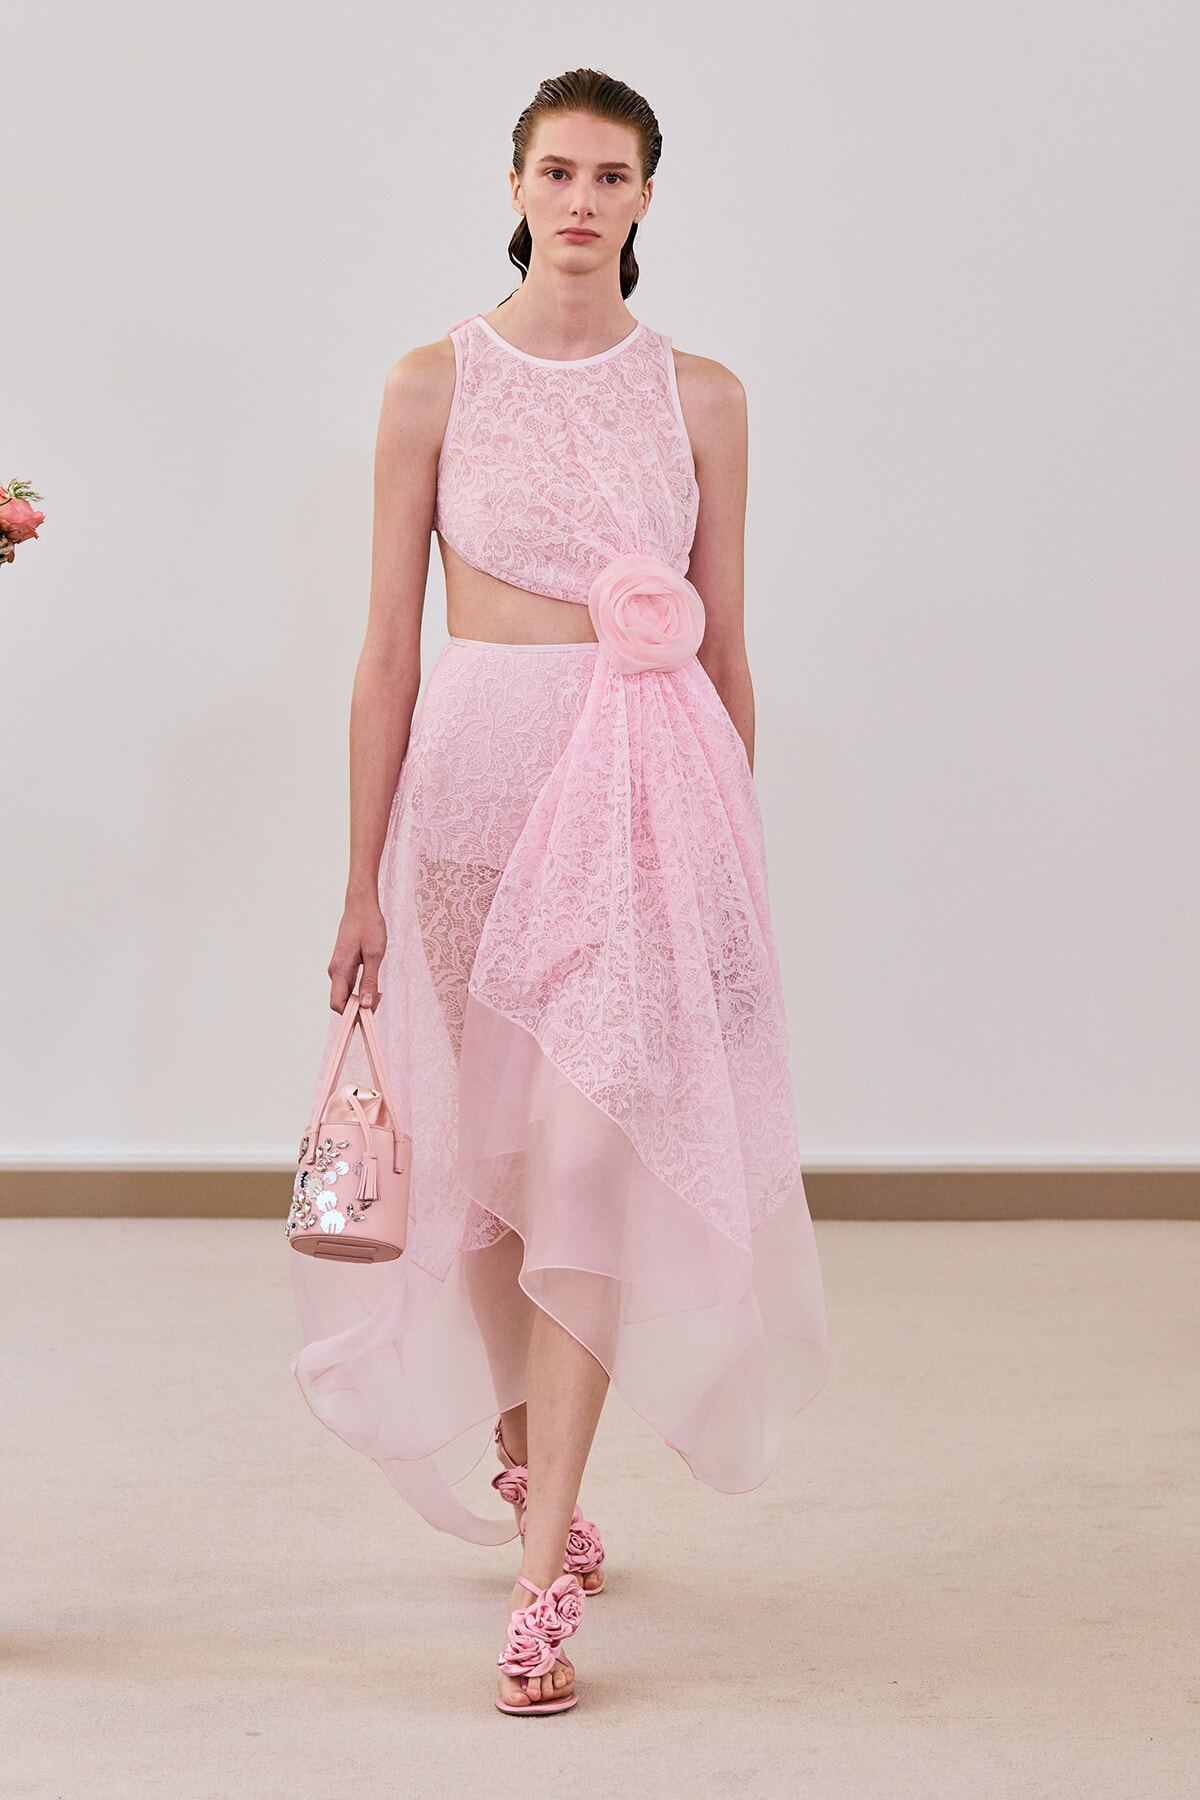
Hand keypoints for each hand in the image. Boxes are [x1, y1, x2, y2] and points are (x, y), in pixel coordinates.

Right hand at [328, 897, 386, 1012]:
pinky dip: (360, 990)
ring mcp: (338, 968)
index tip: (371, 1014)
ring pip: (346, 993)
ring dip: (361, 999)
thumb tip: (365, 1005)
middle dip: (358, 1008)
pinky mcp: (343, 964)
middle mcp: (335, 971)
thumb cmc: (369, 926)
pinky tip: (373, 985)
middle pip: (341, 1001)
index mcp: (339, 970)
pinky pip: (349, 985)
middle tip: (379, 999)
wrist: (361, 905)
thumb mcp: (375, 954)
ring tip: (379, 992)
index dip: (352, 1014)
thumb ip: (369, 981)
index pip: (338, 1004)